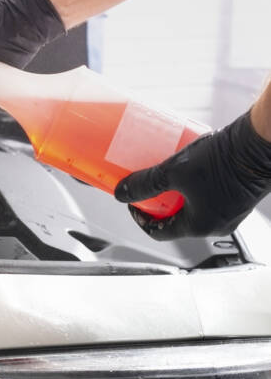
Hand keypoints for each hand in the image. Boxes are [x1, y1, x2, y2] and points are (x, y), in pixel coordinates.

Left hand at [115, 112, 270, 239]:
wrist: (259, 145)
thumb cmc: (222, 161)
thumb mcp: (173, 172)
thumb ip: (144, 184)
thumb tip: (121, 193)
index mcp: (199, 227)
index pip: (160, 232)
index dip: (140, 217)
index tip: (131, 201)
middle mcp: (217, 225)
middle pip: (175, 220)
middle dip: (157, 204)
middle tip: (147, 186)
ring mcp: (230, 212)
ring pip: (192, 208)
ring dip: (175, 195)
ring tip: (165, 175)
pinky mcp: (238, 198)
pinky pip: (208, 198)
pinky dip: (193, 188)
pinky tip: (187, 169)